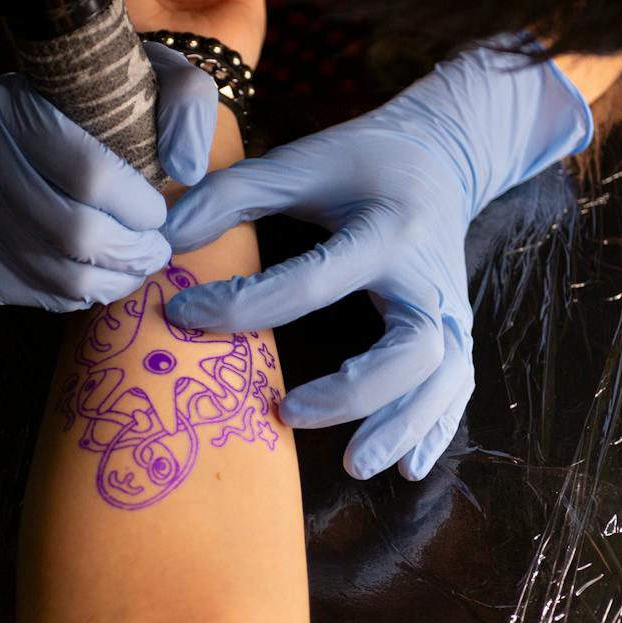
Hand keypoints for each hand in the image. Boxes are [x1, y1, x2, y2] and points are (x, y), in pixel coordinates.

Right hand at [0, 42, 218, 311]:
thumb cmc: (69, 101)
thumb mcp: (130, 74)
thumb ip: (181, 100)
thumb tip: (188, 170)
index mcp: (11, 105)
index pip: (91, 174)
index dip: (139, 207)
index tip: (160, 213)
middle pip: (74, 234)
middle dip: (133, 254)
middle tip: (156, 252)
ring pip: (56, 275)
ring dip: (112, 283)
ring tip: (134, 268)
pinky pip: (32, 295)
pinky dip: (76, 296)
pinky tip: (93, 276)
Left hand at [162, 40, 593, 479]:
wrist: (442, 155)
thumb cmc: (359, 161)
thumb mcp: (299, 163)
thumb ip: (231, 195)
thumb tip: (164, 239)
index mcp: (384, 230)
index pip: (313, 281)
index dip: (243, 305)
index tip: (182, 316)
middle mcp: (426, 277)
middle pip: (409, 350)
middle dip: (352, 392)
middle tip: (286, 413)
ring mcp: (450, 308)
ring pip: (441, 380)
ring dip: (401, 426)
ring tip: (354, 465)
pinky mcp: (457, 328)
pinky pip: (456, 388)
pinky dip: (434, 429)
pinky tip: (406, 467)